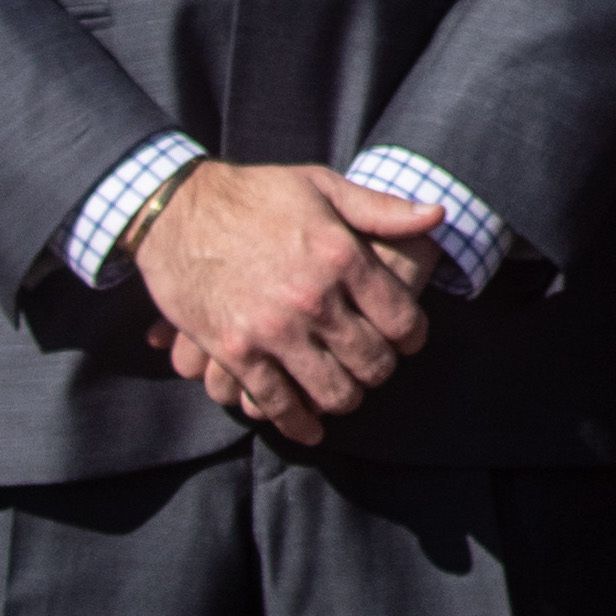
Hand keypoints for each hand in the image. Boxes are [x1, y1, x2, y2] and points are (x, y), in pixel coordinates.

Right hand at [132, 162, 444, 444]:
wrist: (177, 209)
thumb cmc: (257, 193)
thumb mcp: (323, 187)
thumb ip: (382, 208)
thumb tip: (437, 216)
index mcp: (342, 257)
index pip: (400, 318)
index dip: (412, 336)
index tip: (408, 341)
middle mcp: (313, 298)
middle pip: (370, 360)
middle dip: (380, 369)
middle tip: (377, 368)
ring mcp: (272, 329)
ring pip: (330, 389)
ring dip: (345, 398)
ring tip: (347, 393)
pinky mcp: (233, 351)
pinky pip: (275, 401)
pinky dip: (296, 422)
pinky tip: (309, 428)